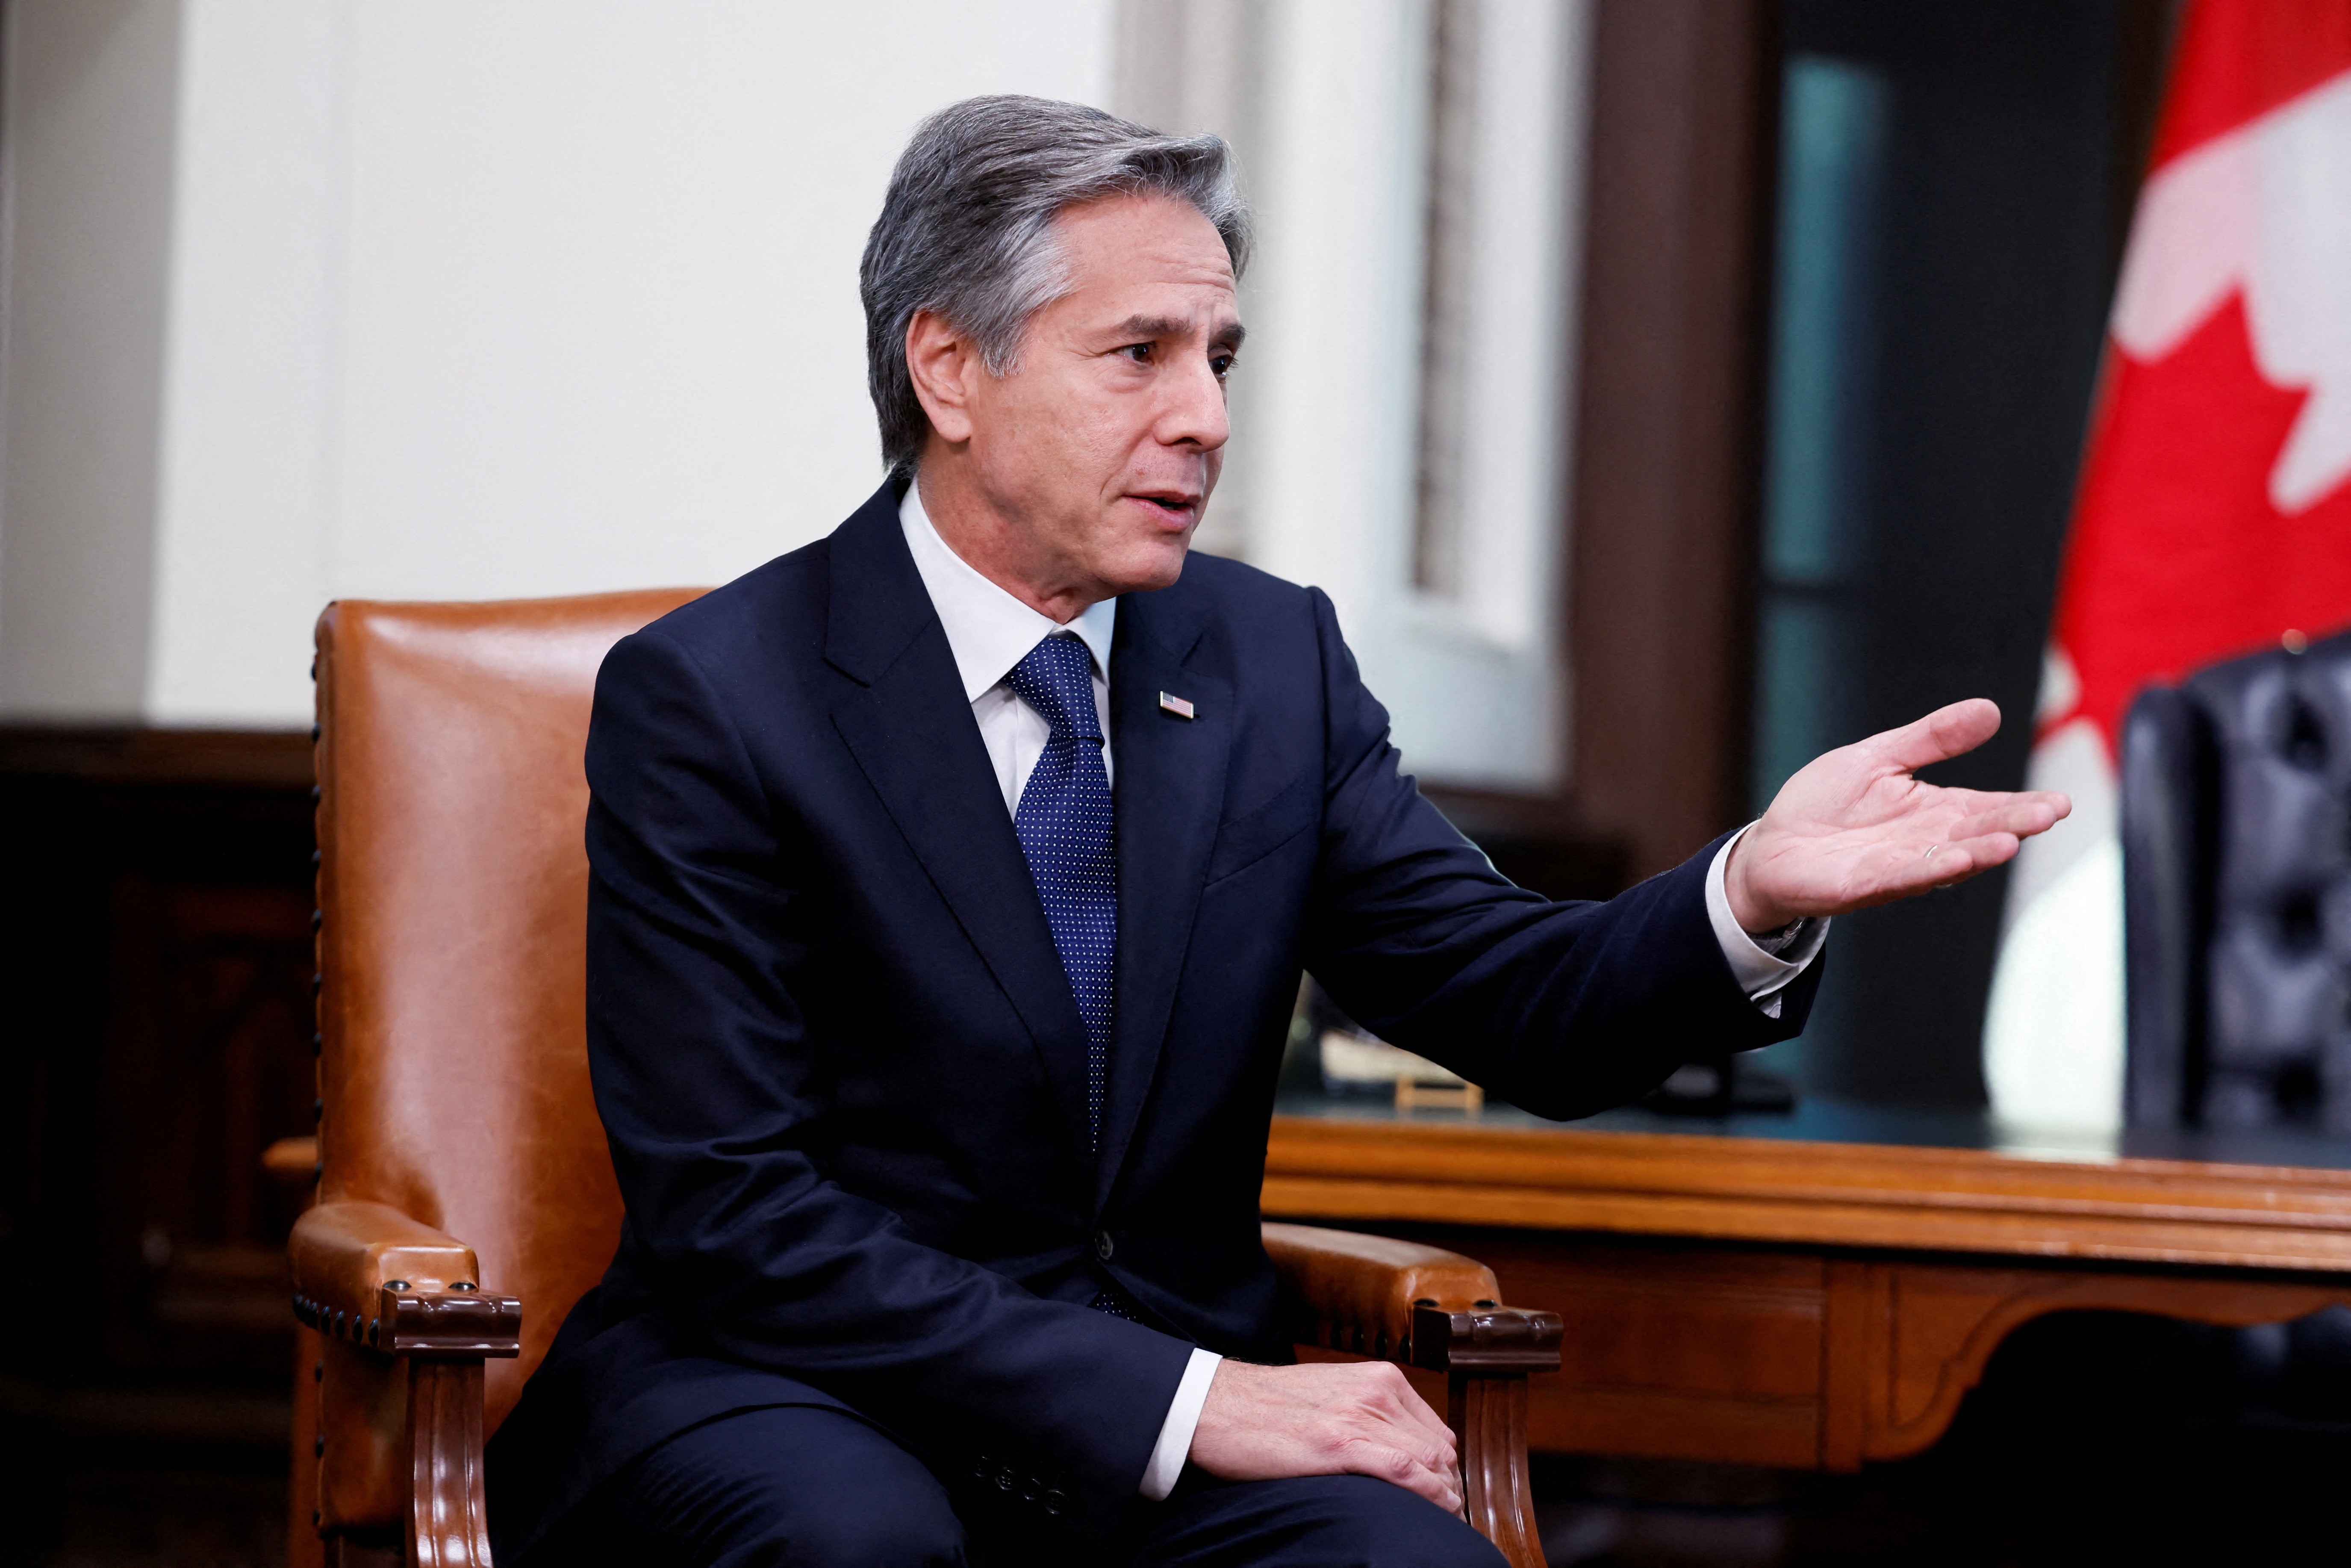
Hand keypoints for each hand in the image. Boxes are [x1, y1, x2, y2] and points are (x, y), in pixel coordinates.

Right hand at [1187, 1359, 1461, 1513]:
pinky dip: (1427, 1493)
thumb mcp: (1333, 1395)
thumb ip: (1371, 1413)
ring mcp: (1360, 1416)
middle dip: (1449, 1484)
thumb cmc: (1269, 1406)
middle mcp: (1376, 1392)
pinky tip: (1433, 1508)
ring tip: (1443, 1517)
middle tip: (1446, 1511)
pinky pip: (1405, 1471)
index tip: (1444, 1490)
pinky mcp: (1341, 1443)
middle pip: (1440, 1448)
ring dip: (1444, 1494)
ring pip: (1430, 1460)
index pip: (1437, 1430)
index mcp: (1379, 1378)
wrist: (1219, 1406)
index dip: (1446, 1468)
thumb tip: (1404, 1448)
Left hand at [1726, 698, 2069, 930]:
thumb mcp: (1879, 757)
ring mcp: (1896, 866)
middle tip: (2051, 813)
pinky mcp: (1863, 885)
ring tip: (2011, 840)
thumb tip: (1990, 709)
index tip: (2060, 802)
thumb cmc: (1826, 803)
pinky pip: (1901, 877)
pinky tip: (1956, 862)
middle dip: (2013, 823)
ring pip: (1947, 860)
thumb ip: (1932, 738)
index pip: (1987, 807)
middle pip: (1977, 833)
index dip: (2023, 805)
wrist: (1772, 846)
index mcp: (1933, 810)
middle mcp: (1924, 842)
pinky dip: (1929, 870)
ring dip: (1979, 852)